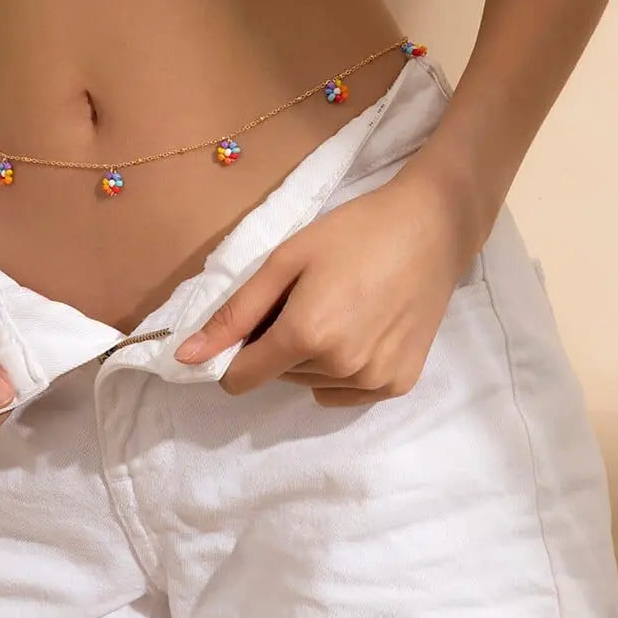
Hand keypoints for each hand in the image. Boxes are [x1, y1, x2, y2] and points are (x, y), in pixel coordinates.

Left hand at [174, 166, 480, 405]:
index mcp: (305, 336)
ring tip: (339, 307)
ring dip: (311, 356)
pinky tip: (362, 328)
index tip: (252, 323)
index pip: (241, 378)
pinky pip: (346, 391)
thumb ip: (235, 313)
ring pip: (310, 382)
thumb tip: (185, 358)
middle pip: (278, 375)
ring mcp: (373, 381)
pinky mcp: (399, 384)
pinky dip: (342, 368)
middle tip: (308, 297)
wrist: (432, 226)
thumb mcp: (285, 260)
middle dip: (279, 343)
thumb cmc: (352, 233)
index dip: (235, 353)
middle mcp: (339, 369)